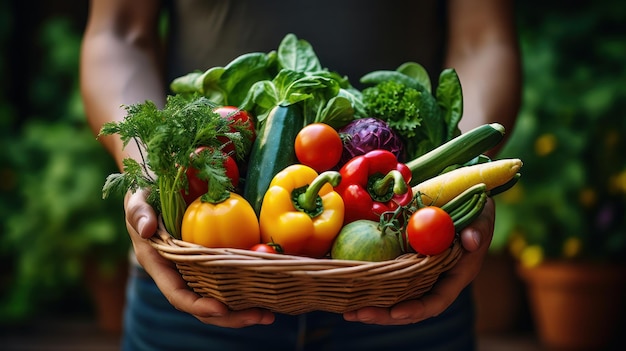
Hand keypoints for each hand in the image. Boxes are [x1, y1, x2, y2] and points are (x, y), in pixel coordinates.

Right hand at [124, 189, 274, 327]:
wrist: (159, 183)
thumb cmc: (146, 191)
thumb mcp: (137, 198)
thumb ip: (138, 212)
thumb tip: (147, 229)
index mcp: (159, 264)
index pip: (177, 294)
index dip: (197, 306)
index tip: (221, 309)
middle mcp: (178, 273)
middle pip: (203, 306)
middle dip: (231, 317)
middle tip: (263, 317)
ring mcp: (196, 268)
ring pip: (219, 298)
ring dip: (244, 310)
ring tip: (270, 314)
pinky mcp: (212, 259)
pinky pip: (229, 279)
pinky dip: (248, 288)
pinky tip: (270, 290)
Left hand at [343, 198, 494, 324]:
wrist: (462, 197)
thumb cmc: (475, 207)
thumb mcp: (482, 215)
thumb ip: (480, 228)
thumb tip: (472, 241)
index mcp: (455, 275)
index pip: (436, 301)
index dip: (416, 309)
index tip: (395, 312)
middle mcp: (435, 279)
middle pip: (409, 306)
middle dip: (384, 314)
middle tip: (356, 313)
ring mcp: (418, 272)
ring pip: (394, 296)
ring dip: (371, 304)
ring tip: (347, 310)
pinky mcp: (405, 261)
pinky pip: (386, 277)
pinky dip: (369, 283)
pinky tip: (348, 284)